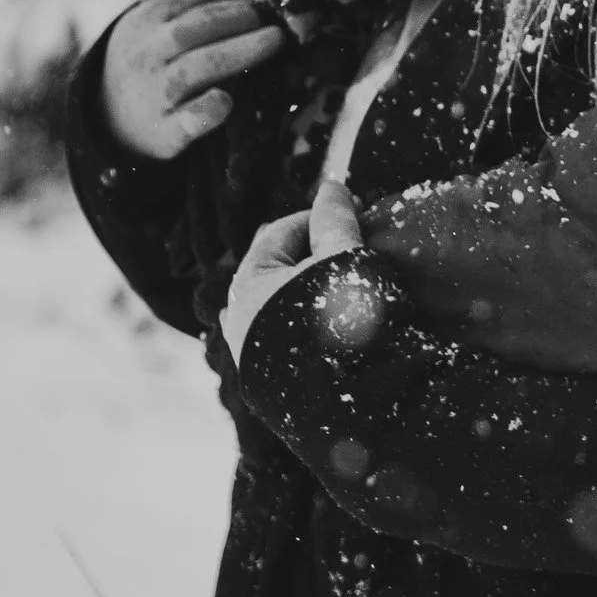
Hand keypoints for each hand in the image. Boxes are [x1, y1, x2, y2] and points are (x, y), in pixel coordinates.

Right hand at [99, 0, 284, 159]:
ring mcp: (156, 92)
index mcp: (148, 17)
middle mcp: (149, 52)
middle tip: (278, 9)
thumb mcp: (150, 14)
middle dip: (239, 14)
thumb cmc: (149, 54)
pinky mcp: (166, 132)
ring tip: (276, 40)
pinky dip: (206, 111)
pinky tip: (228, 102)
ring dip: (239, 52)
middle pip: (197, 26)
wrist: (109, 117)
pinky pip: (186, 122)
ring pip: (197, 68)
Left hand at [220, 187, 361, 366]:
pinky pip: (286, 336)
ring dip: (312, 292)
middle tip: (354, 251)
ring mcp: (252, 353)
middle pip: (278, 268)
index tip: (356, 215)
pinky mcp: (271, 383)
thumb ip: (335, 220)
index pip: (281, 231)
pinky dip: (309, 322)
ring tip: (350, 289)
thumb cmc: (344, 322)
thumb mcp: (345, 258)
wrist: (351, 408)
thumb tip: (330, 187)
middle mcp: (240, 318)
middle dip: (314, 255)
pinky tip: (338, 326)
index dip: (320, 217)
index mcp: (248, 283)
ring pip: (282, 304)